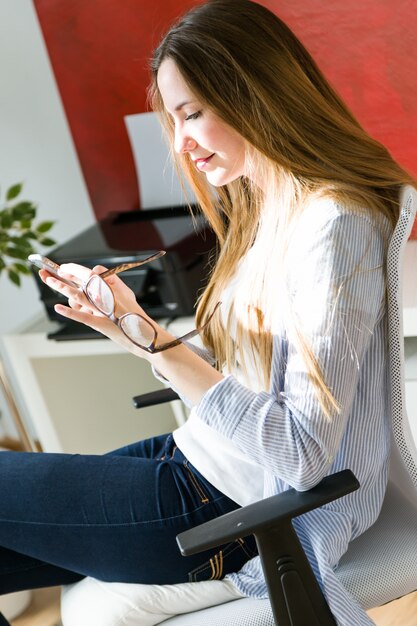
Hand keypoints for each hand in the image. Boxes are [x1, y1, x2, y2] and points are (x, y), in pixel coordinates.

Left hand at [39, 263, 157, 359]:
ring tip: (49, 280)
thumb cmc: (133, 314)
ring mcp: (103, 311)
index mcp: (113, 288)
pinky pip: (81, 317)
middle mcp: (107, 297)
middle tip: (49, 272)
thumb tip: (96, 270)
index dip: (74, 269)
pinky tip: (58, 307)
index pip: (89, 273)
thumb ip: (111, 279)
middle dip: (63, 276)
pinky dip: (68, 312)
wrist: (144, 334)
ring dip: (61, 287)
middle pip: (80, 282)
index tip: (64, 268)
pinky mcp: (100, 324)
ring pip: (78, 296)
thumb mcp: (126, 292)